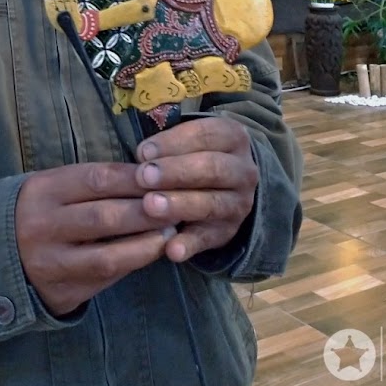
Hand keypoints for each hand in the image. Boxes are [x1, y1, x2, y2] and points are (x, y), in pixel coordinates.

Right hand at [15, 162, 174, 315]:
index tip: (164, 176)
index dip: (133, 178)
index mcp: (44, 191)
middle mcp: (44, 226)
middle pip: (105, 217)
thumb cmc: (40, 212)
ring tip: (170, 234)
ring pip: (108, 256)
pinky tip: (150, 254)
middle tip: (177, 206)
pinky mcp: (61, 292)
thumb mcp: (55, 187)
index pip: (97, 179)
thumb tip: (147, 180)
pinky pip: (104, 279)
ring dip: (145, 245)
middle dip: (146, 212)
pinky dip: (131, 265)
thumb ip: (92, 183)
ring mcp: (51, 263)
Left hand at [134, 117, 256, 262]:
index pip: (205, 135)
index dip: (173, 142)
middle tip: (143, 176)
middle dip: (175, 172)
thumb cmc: (194, 154)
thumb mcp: (190, 139)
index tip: (142, 152)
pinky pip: (209, 239)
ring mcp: (239, 203)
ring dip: (179, 205)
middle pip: (211, 168)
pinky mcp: (228, 232)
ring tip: (150, 206)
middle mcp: (242, 170)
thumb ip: (168, 143)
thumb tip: (142, 154)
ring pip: (211, 203)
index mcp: (232, 137)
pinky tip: (171, 250)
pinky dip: (190, 245)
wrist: (227, 185)